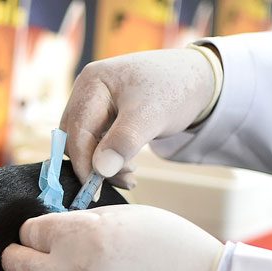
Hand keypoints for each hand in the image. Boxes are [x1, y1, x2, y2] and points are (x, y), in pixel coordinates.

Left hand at [2, 205, 223, 270]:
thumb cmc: (170, 247)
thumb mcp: (126, 217)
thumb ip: (83, 223)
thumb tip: (50, 232)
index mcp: (80, 236)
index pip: (29, 232)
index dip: (38, 234)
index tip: (44, 239)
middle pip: (18, 268)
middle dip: (22, 261)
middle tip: (31, 261)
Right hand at [60, 48, 219, 187]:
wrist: (196, 79)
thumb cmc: (175, 90)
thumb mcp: (151, 116)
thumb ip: (123, 141)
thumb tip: (99, 171)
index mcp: (92, 83)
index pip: (76, 132)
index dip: (83, 164)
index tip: (95, 189)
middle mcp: (86, 91)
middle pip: (75, 139)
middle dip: (94, 165)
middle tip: (125, 178)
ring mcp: (93, 103)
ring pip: (84, 145)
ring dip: (103, 165)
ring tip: (131, 174)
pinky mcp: (103, 116)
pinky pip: (96, 143)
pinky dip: (110, 160)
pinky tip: (129, 168)